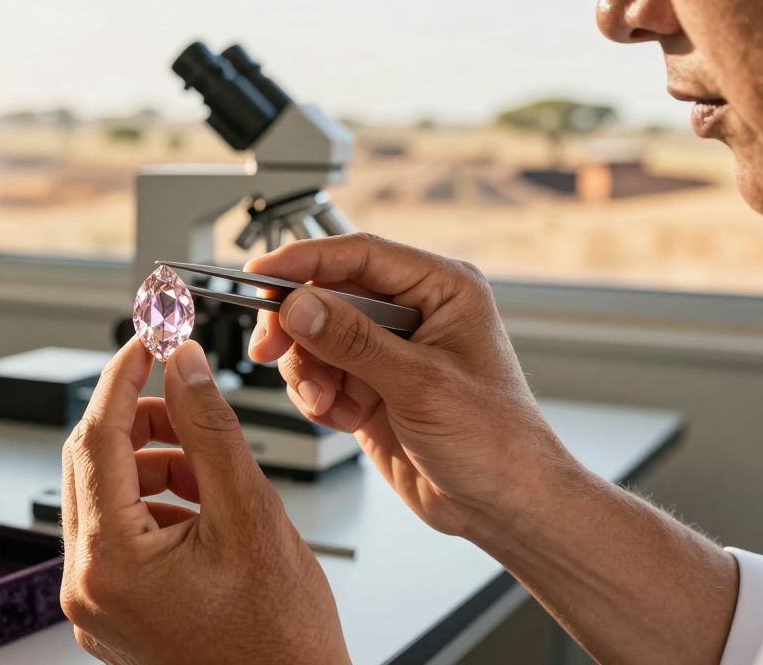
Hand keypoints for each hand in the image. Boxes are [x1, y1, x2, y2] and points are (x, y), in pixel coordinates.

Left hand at [60, 338, 349, 664]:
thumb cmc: (281, 640)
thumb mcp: (250, 514)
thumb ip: (209, 429)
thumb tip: (182, 367)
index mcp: (110, 564)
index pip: (96, 439)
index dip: (122, 378)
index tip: (146, 341)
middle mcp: (86, 588)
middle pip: (90, 466)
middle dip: (137, 421)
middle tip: (183, 395)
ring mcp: (96, 607)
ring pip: (103, 499)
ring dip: (149, 464)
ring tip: (207, 465)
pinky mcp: (113, 615)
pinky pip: (114, 537)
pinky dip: (149, 506)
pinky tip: (199, 504)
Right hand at [247, 233, 575, 537]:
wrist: (503, 507)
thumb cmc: (496, 442)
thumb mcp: (420, 385)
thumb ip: (354, 342)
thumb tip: (301, 306)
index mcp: (441, 289)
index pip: (359, 255)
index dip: (303, 261)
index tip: (259, 275)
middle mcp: (413, 313)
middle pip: (327, 294)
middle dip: (297, 326)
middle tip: (271, 348)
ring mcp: (388, 351)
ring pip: (315, 337)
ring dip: (308, 370)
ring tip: (324, 400)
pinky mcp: (370, 386)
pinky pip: (319, 374)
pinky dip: (318, 397)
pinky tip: (342, 418)